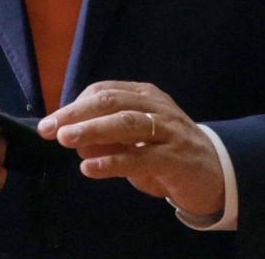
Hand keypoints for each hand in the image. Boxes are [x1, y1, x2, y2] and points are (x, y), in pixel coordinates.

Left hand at [38, 81, 224, 217]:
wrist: (216, 173)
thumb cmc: (167, 152)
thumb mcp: (135, 140)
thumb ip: (106, 138)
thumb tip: (72, 142)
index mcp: (145, 95)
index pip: (104, 91)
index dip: (75, 105)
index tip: (52, 123)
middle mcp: (157, 107)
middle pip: (111, 101)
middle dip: (76, 113)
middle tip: (49, 128)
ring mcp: (169, 131)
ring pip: (127, 123)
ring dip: (92, 130)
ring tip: (65, 140)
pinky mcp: (177, 159)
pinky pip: (141, 158)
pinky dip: (113, 162)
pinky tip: (90, 168)